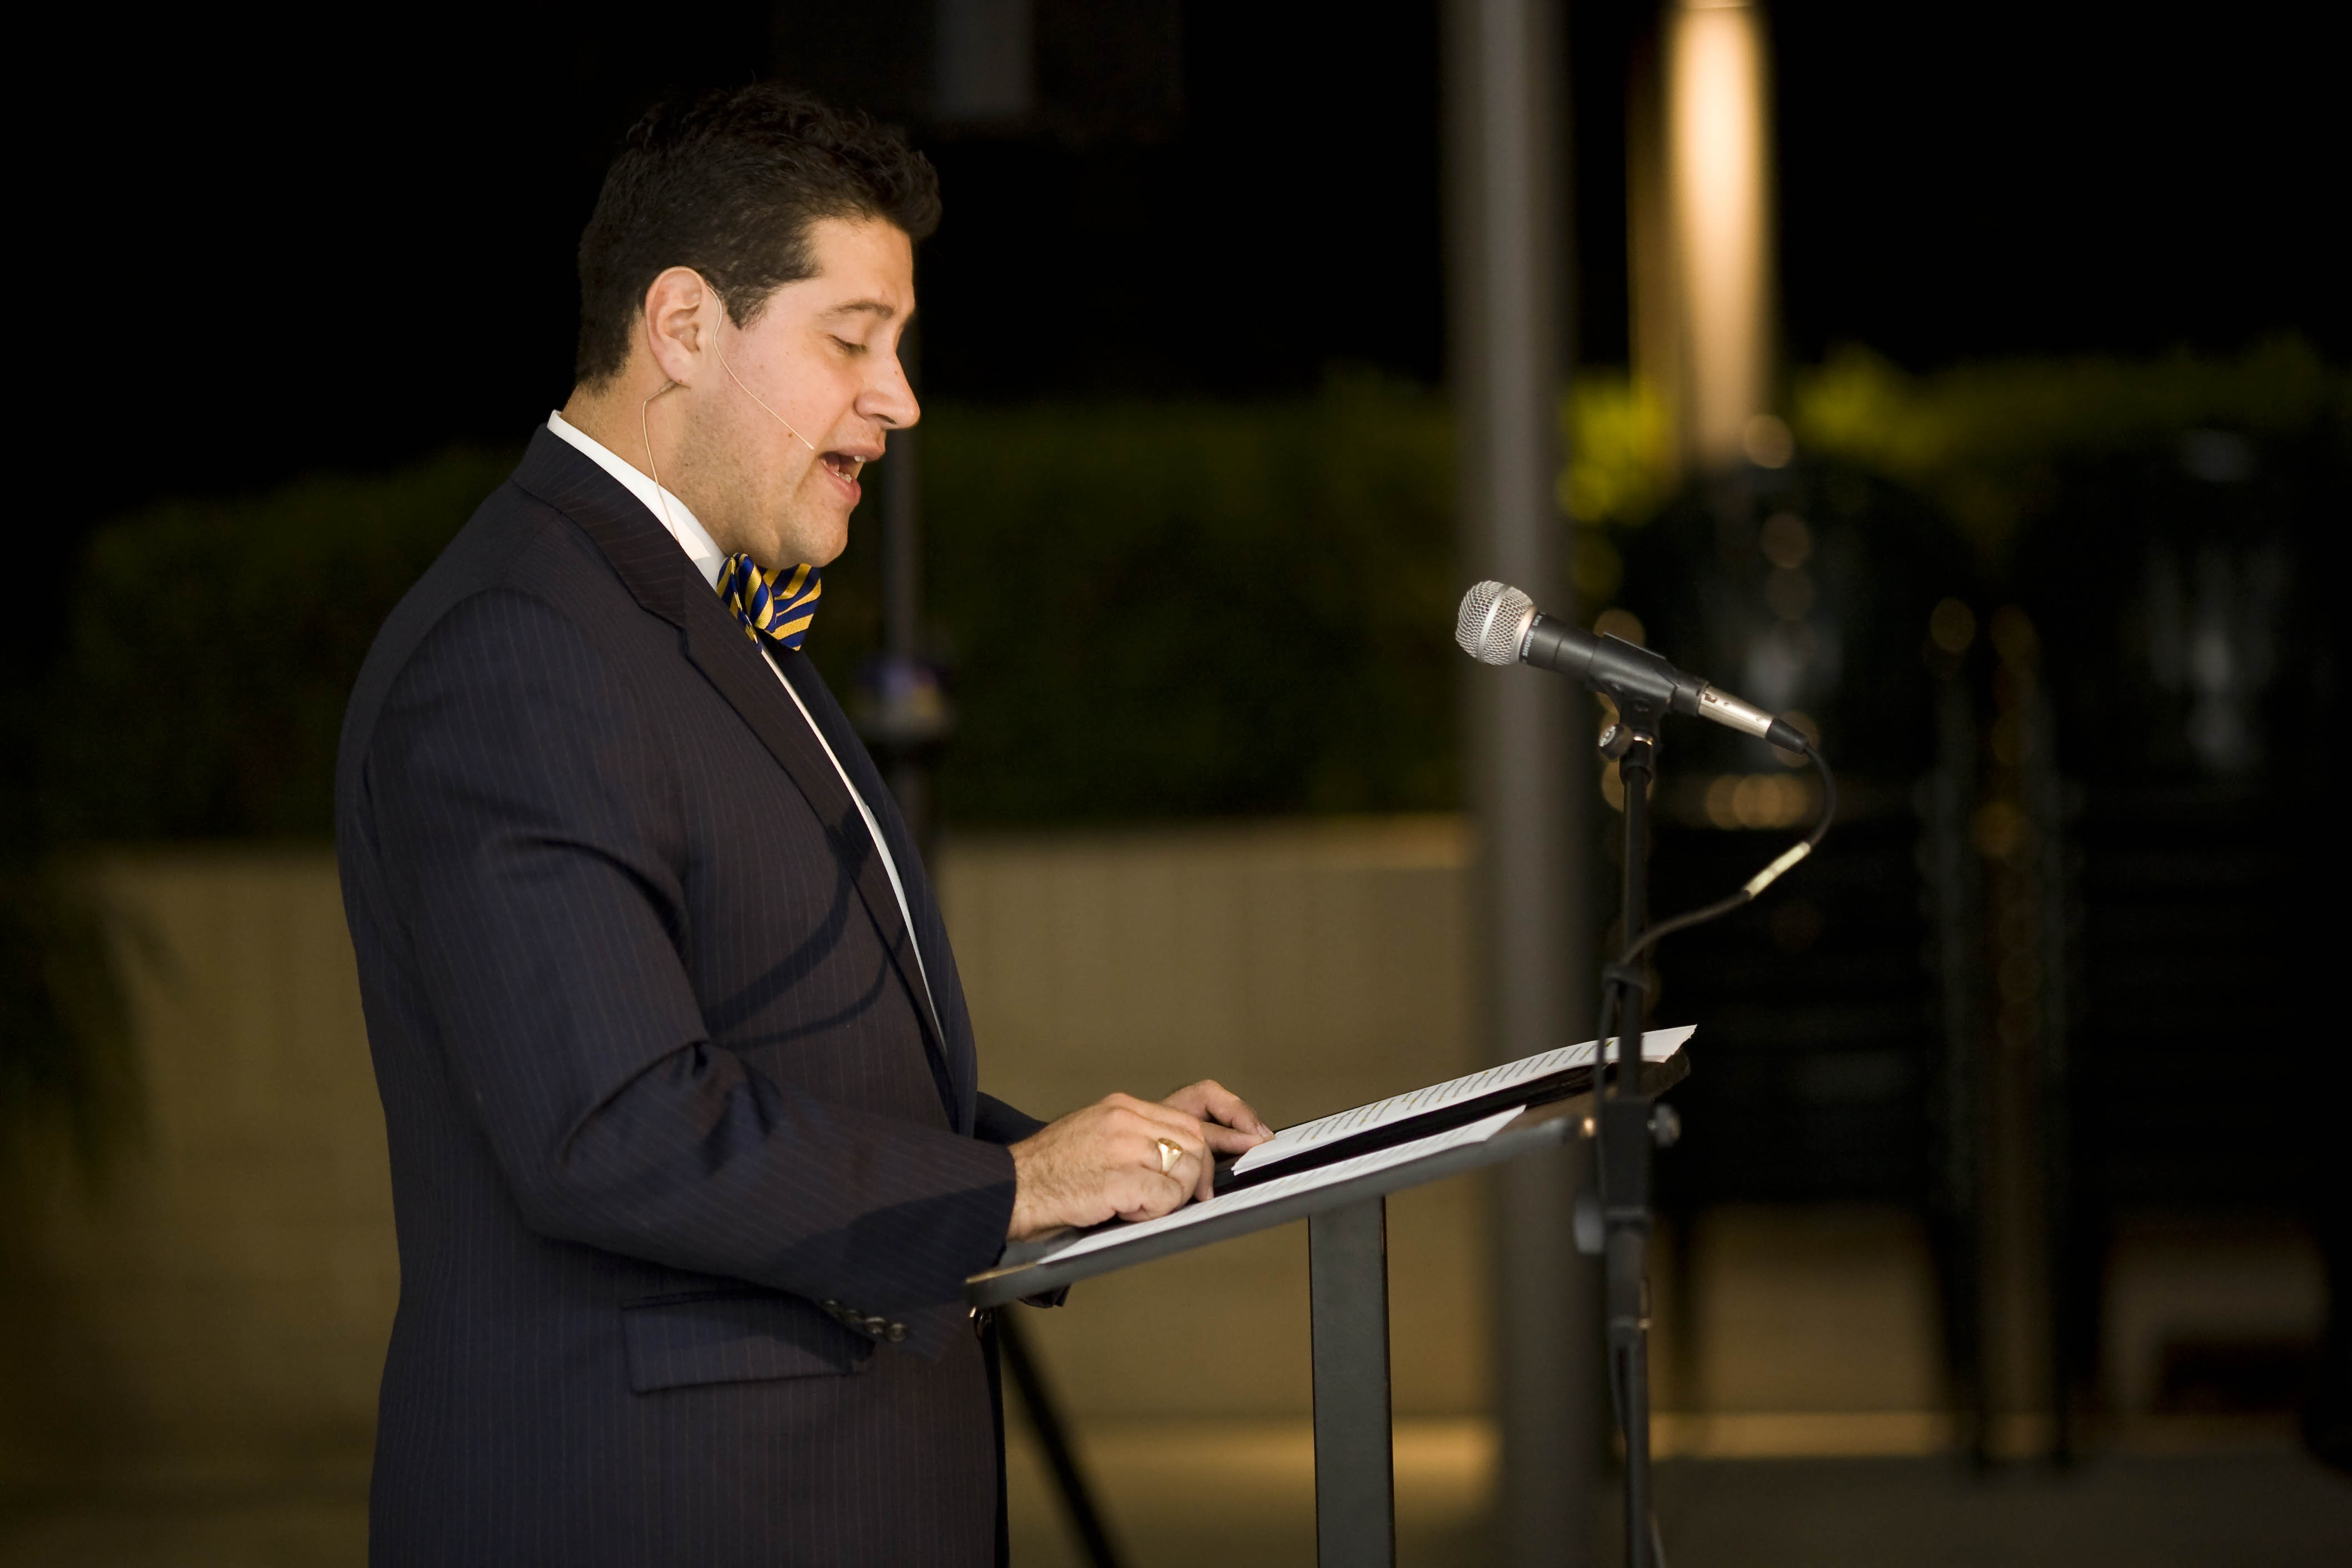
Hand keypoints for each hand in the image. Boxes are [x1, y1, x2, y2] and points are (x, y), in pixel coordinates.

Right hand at [1005, 1081, 1274, 1241]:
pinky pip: (1165, 1200)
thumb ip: (1138, 1137)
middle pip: (1196, 1140)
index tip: (1254, 1135)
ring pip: (1186, 1170)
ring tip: (1140, 1205)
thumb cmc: (1049, 1173)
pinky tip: (1127, 1213)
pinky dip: (1154, 1214)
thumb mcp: (1095, 1136)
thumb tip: (1188, 1158)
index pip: (1195, 1101)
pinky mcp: (1120, 1178)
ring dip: (1174, 1197)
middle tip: (1198, 1197)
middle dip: (1203, 1174)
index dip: (1232, 1118)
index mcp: (1122, 1107)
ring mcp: (1123, 1146)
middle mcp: (1126, 1119)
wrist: (1007, 1189)